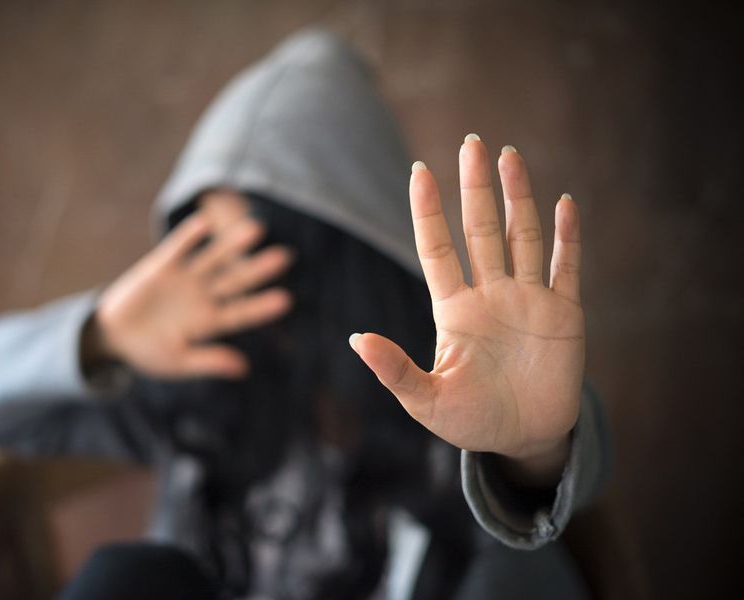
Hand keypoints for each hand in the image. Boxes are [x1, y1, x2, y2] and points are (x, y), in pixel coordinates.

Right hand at [86, 208, 293, 378]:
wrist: (113, 337)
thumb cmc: (149, 353)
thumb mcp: (178, 362)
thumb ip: (209, 361)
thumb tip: (243, 368)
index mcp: (209, 322)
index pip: (241, 312)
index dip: (261, 307)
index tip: (285, 300)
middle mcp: (202, 297)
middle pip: (235, 281)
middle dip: (257, 270)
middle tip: (285, 257)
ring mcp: (184, 280)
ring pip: (213, 259)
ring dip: (232, 245)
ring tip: (255, 230)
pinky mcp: (161, 267)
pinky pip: (178, 248)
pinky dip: (190, 236)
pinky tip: (205, 222)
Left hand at [350, 135, 583, 483]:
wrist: (523, 439)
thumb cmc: (471, 421)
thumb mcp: (427, 401)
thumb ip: (395, 371)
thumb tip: (356, 339)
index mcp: (453, 310)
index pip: (437, 248)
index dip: (428, 211)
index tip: (419, 171)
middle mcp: (489, 294)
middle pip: (480, 229)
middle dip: (476, 187)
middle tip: (471, 143)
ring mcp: (528, 299)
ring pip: (521, 236)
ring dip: (518, 198)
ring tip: (510, 156)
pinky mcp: (563, 313)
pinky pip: (566, 266)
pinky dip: (567, 236)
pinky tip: (564, 203)